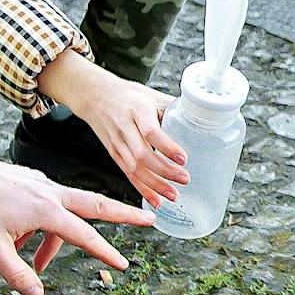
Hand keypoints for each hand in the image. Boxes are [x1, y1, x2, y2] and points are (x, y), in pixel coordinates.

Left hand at [0, 145, 151, 294]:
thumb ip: (17, 274)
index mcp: (46, 209)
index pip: (85, 235)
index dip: (105, 253)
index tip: (124, 266)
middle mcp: (50, 193)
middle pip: (96, 204)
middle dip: (123, 214)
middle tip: (150, 219)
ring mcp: (41, 184)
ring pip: (64, 213)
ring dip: (56, 240)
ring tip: (34, 262)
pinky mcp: (31, 182)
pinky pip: (47, 207)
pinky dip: (42, 227)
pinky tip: (19, 238)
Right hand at [70, 68, 189, 209]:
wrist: (95, 96)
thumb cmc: (128, 94)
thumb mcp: (151, 94)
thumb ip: (172, 108)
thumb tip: (199, 118)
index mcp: (137, 110)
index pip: (151, 131)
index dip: (166, 147)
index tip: (183, 158)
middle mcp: (125, 128)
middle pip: (142, 155)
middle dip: (164, 171)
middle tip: (185, 179)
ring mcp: (117, 143)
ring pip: (134, 169)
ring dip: (155, 185)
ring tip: (174, 195)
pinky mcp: (114, 154)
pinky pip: (128, 174)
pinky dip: (142, 190)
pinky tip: (156, 200)